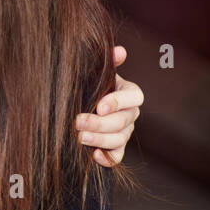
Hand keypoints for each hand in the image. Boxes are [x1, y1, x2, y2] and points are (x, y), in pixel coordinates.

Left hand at [76, 46, 143, 166]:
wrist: (75, 104)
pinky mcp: (115, 148)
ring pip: (120, 139)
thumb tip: (119, 51)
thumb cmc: (86, 84)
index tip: (100, 105)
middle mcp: (130, 113)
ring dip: (101, 140)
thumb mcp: (94, 72)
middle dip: (100, 123)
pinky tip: (93, 155)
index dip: (118, 102)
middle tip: (78, 123)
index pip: (134, 97)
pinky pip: (116, 157)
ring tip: (80, 137)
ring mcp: (124, 132)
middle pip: (123, 121)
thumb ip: (106, 62)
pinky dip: (107, 158)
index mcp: (129, 93)